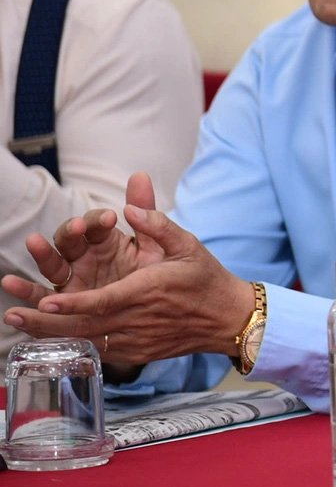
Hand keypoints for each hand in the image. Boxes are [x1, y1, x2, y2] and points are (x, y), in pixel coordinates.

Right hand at [1, 173, 170, 314]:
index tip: (111, 217)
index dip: (99, 220)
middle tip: (78, 227)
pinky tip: (10, 283)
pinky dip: (26, 293)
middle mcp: (85, 258)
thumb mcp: (161, 243)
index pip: (96, 224)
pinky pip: (42, 298)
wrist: (168, 312)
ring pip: (53, 265)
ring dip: (42, 253)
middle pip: (70, 240)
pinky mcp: (65, 304)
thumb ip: (149, 212)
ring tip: (34, 242)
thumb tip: (140, 175)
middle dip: (71, 232)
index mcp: (107, 241)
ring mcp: (73, 280)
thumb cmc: (163, 276)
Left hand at [2, 191, 255, 369]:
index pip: (106, 301)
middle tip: (12, 314)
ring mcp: (134, 340)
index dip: (74, 304)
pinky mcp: (134, 352)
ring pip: (85, 340)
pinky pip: (96, 349)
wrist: (226, 319)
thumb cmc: (206, 278)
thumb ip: (157, 223)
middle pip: (85, 326)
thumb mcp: (187, 244)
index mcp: (149, 291)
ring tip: (16, 324)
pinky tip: (44, 336)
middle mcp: (137, 319)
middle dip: (45, 322)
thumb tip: (129, 206)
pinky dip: (69, 343)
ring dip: (48, 334)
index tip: (46, 302)